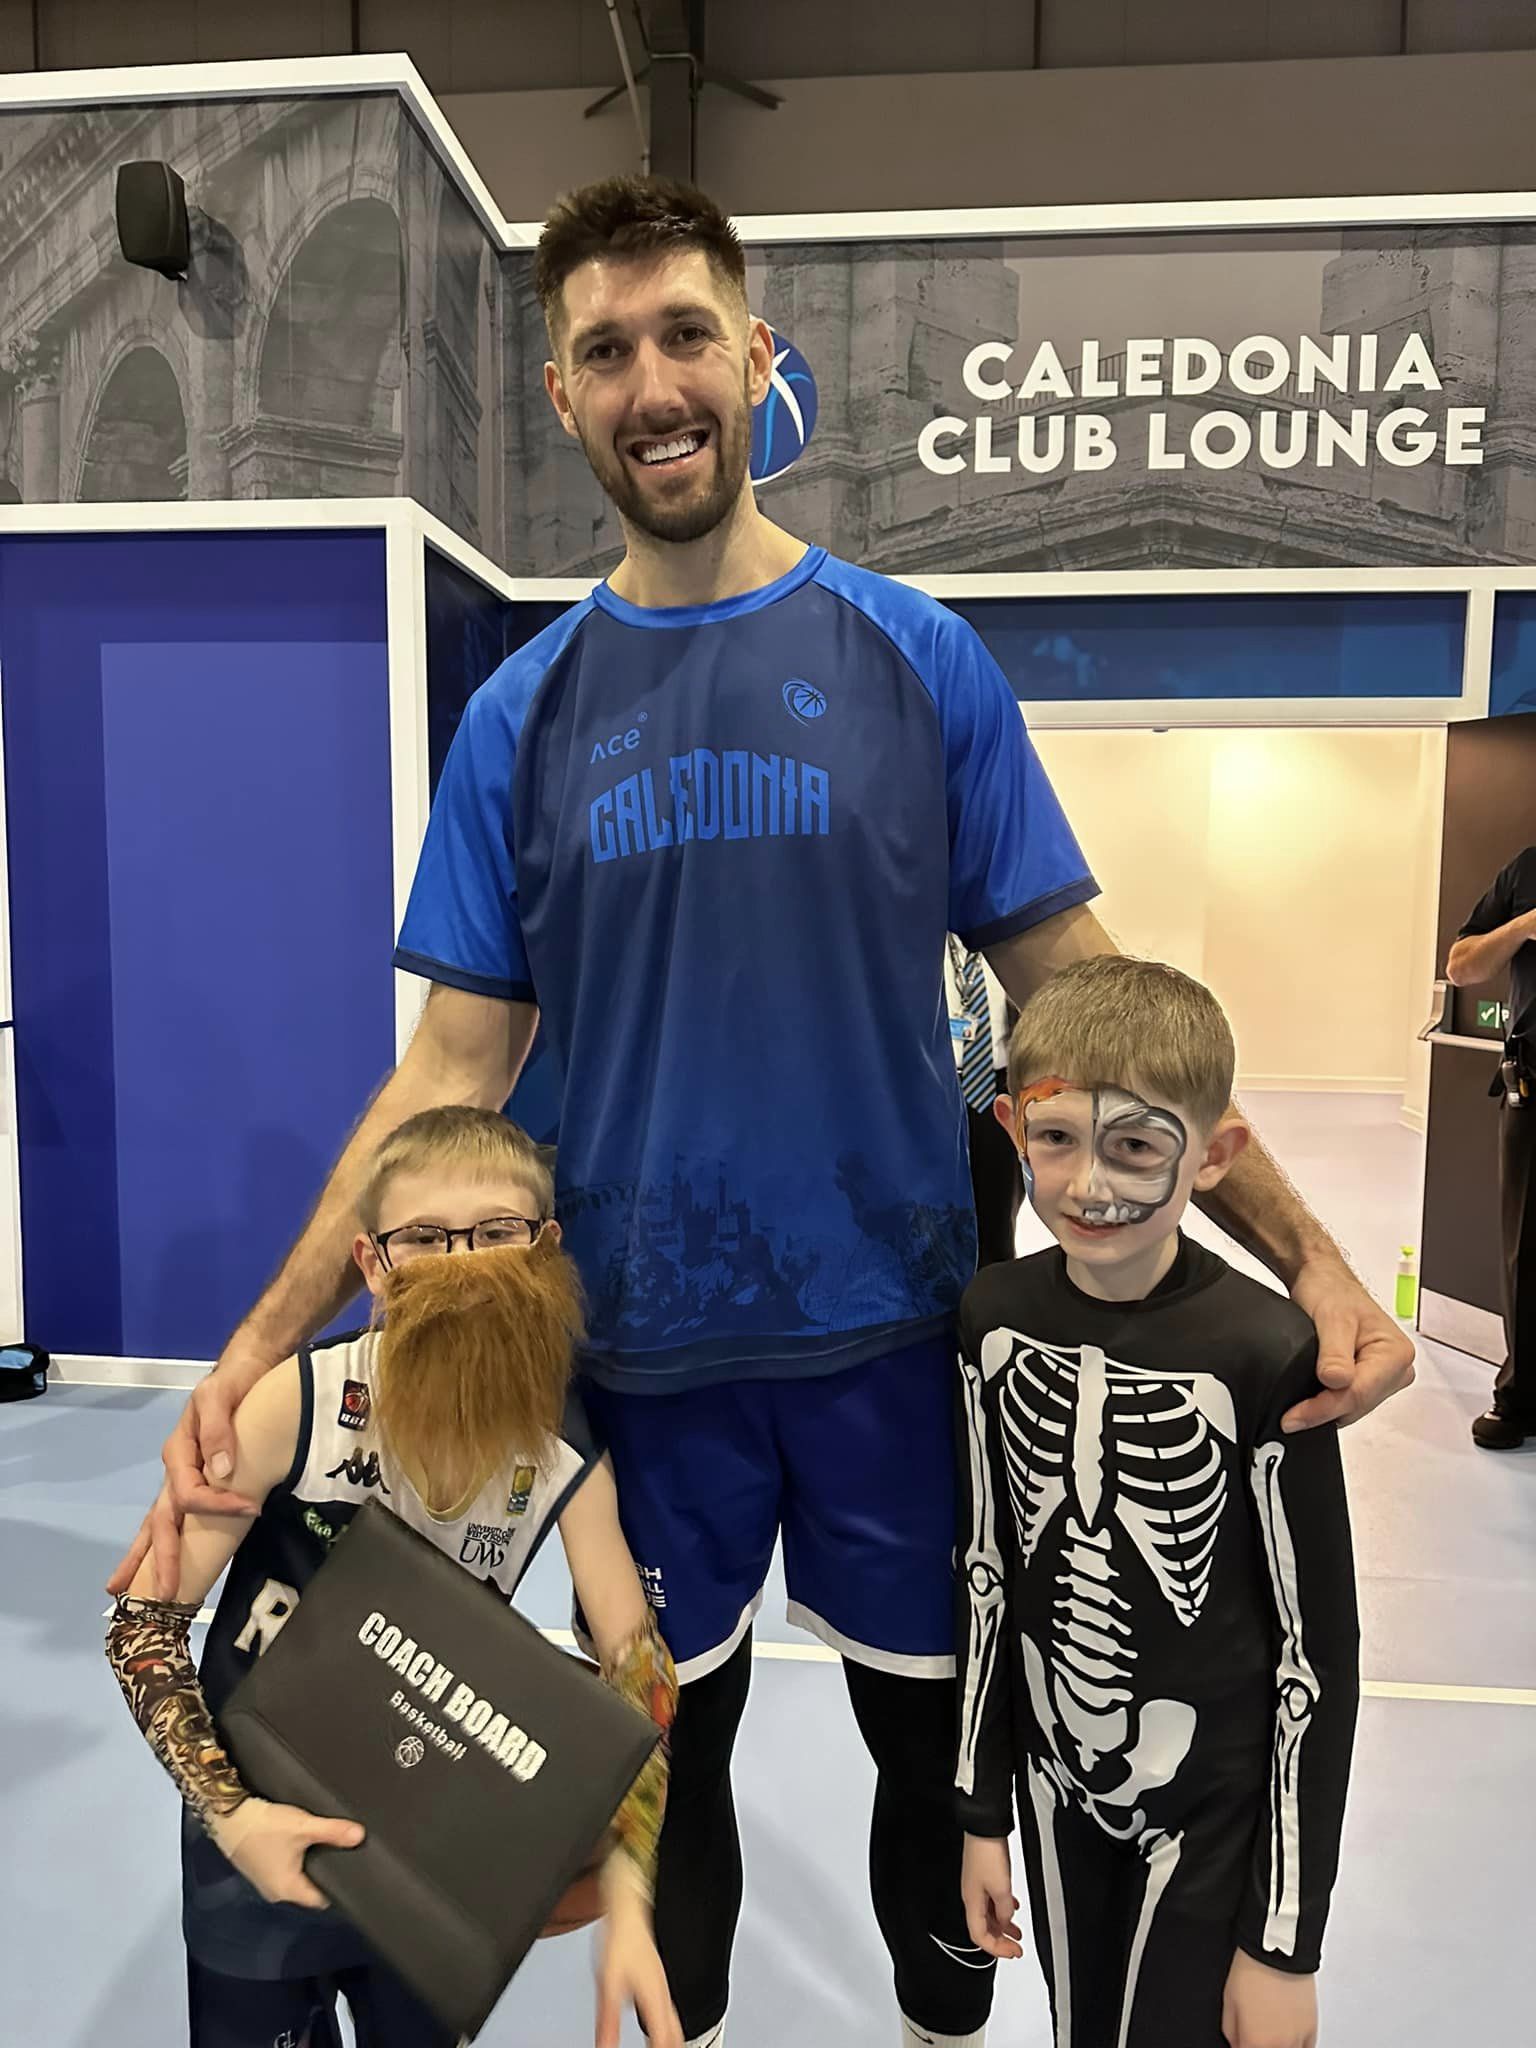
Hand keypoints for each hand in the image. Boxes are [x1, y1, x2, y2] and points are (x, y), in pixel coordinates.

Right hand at [106, 1336, 275, 1598]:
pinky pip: (174, 1517)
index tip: (250, 1509)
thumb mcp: (221, 1396)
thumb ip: (218, 1430)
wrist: (242, 1374)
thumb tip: (219, 1472)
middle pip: (160, 1520)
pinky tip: (152, 1563)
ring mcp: (180, 1478)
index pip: (190, 1493)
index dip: (218, 1505)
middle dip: (161, 1557)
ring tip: (123, 1590)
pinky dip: (160, 1542)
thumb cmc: (232, 1385)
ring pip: (156, 1523)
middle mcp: (175, 1470)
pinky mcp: (193, 1481)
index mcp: (179, 1452)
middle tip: (162, 1593)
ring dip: (143, 1557)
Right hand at [208, 1797, 363, 1909]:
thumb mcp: (303, 1827)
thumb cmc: (265, 1827)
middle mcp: (276, 1892)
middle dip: (325, 1874)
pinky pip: (284, 1871)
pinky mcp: (258, 1868)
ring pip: (296, 1879)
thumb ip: (333, 1832)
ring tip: (327, 1849)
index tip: (353, 1874)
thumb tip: (361, 1836)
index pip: (321, 1900)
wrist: (228, 1817)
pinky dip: (295, 1861)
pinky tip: (302, 1845)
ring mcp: (265, 1882)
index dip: (338, 1888)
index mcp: (288, 1890)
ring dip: (308, 1867)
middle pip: (309, 1889)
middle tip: (344, 1857)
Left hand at [594, 1879, 681, 2047]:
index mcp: (654, 1998)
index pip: (663, 2038)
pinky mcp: (656, 1978)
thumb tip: (605, 2047)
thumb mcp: (608, 1985)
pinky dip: (665, 2026)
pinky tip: (656, 2026)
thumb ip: (607, 2020)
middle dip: (673, 2047)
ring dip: (671, 2039)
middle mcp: (662, 1993)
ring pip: (675, 2021)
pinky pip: (667, 2009)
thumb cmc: (620, 1941)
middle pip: (676, 2033)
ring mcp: (661, 1985)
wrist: (628, 1911)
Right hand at [961, 1832, 1023, 1960]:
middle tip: (1015, 1947)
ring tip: (1016, 1932)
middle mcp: (972, 1896)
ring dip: (1003, 1926)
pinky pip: (992, 1901)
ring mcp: (977, 1886)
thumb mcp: (1001, 1887)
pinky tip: (1012, 1907)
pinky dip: (1003, 1909)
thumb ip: (1005, 1910)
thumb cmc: (986, 1853)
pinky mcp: (983, 1876)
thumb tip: (1006, 1922)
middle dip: (1000, 1941)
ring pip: (988, 1915)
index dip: (997, 1949)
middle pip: (983, 1928)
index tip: (1013, 1952)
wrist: (983, 1828)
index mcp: (972, 1902)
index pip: (980, 1937)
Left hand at [1222, 1948, 1316, 2047]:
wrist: (1278, 1951)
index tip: (1242, 2039)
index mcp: (1255, 2042)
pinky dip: (1296, 2045)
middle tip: (1257, 2032)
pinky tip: (1288, 2036)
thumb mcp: (1228, 2001)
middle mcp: (1279, 2046)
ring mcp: (1298, 2040)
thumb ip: (1231, 2031)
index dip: (1242, 2044)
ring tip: (1271, 2031)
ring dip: (1278, 2045)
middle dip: (1259, 2044)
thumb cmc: (1252, 1971)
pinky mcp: (1312, 2030)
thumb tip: (1236, 2042)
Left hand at [1284, 1255, 1414, 1431]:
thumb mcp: (1331, 1318)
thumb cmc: (1331, 1291)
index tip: (1294, 1418)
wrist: (1322, 1282)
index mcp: (1396, 1353)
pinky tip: (1311, 1398)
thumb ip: (1335, 1352)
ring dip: (1325, 1409)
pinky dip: (1328, 1403)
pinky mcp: (1369, 1380)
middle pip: (1357, 1405)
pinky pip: (1348, 1402)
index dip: (1323, 1409)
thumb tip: (1336, 1381)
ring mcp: (1384, 1377)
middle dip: (1323, 1411)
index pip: (1359, 1394)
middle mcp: (1397, 1368)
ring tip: (1299, 1407)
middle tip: (1290, 1417)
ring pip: (1352, 1408)